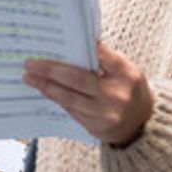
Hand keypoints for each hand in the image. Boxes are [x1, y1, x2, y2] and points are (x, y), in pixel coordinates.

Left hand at [24, 41, 153, 146]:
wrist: (142, 124)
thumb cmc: (130, 89)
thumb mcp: (127, 69)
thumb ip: (106, 58)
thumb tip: (79, 42)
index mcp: (127, 75)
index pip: (101, 57)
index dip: (80, 49)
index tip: (56, 43)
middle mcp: (117, 95)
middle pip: (77, 80)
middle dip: (50, 71)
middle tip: (30, 64)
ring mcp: (106, 115)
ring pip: (70, 98)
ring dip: (46, 87)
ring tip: (29, 78)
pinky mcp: (97, 128)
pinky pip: (71, 111)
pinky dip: (56, 99)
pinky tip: (44, 90)